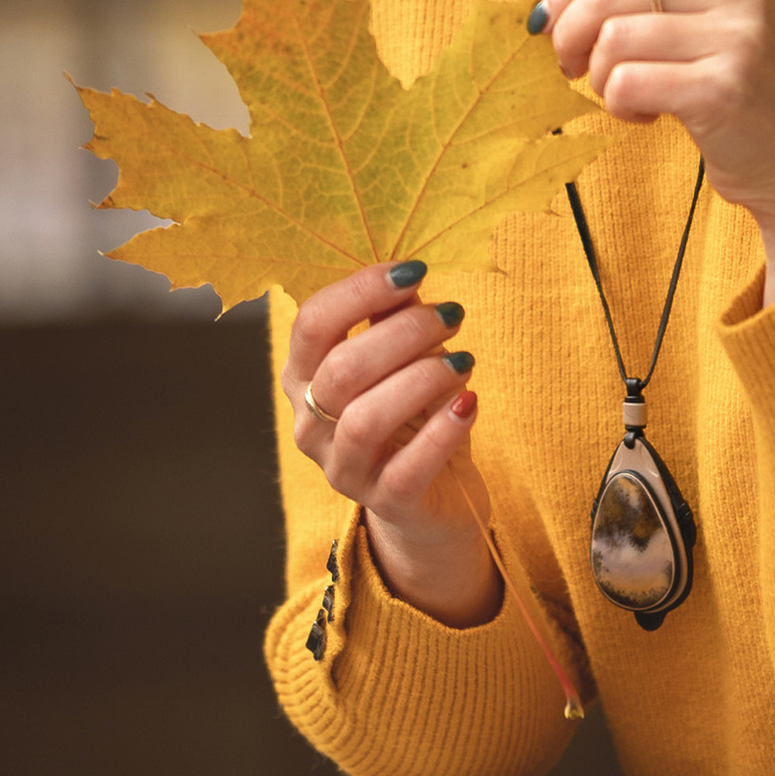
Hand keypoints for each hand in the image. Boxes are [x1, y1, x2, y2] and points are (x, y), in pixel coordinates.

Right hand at [282, 262, 501, 626]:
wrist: (433, 497)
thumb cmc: (412, 415)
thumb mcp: (401, 360)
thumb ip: (393, 319)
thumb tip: (406, 277)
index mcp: (305, 376)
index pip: (313, 323)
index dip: (360, 291)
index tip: (414, 273)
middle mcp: (311, 424)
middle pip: (341, 369)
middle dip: (403, 333)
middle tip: (452, 316)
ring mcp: (343, 468)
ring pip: (365, 420)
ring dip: (421, 379)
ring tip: (465, 360)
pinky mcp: (385, 502)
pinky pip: (406, 471)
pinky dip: (442, 433)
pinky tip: (469, 404)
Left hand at [521, 0, 774, 303]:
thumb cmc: (735, 91)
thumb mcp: (681, 28)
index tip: (551, 24)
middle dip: (568, 34)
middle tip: (573, 68)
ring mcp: (736, 34)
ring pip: (612, 38)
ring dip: (600, 78)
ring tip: (623, 95)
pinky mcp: (725, 88)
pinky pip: (627, 83)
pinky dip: (619, 106)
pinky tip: (645, 116)